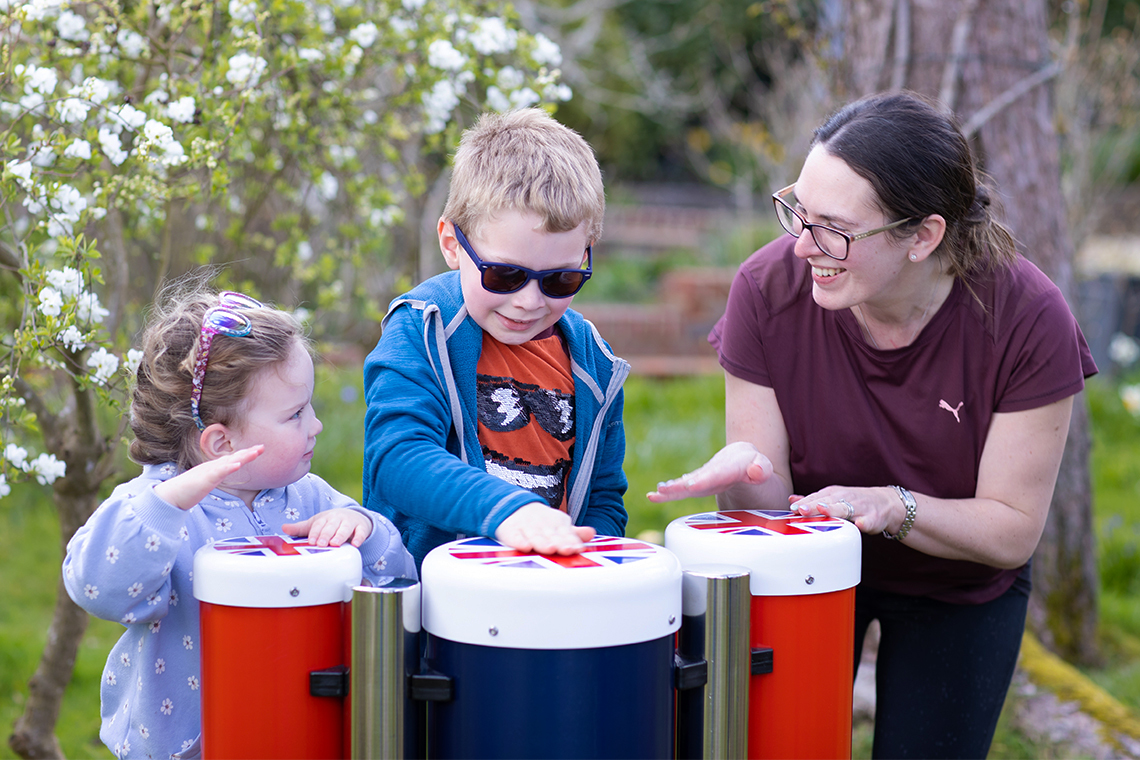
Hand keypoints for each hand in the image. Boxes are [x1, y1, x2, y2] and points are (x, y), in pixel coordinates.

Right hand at [152, 446, 263, 510]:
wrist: (171, 496)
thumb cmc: (187, 490)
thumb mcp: (206, 482)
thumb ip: (215, 478)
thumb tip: (223, 475)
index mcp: (215, 468)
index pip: (233, 459)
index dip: (246, 454)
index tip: (259, 449)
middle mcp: (213, 467)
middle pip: (234, 458)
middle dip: (249, 452)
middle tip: (263, 447)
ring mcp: (209, 472)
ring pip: (229, 462)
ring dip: (243, 457)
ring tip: (255, 452)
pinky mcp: (204, 479)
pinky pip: (218, 472)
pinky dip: (228, 468)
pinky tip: (237, 464)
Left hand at [283, 508, 373, 546]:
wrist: (354, 516)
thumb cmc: (331, 523)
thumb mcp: (316, 523)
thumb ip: (301, 528)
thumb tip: (283, 528)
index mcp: (325, 518)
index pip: (318, 524)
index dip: (314, 532)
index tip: (311, 541)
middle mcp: (337, 519)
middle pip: (331, 526)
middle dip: (326, 534)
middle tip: (321, 543)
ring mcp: (350, 522)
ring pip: (345, 528)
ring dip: (340, 535)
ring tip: (335, 543)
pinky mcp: (361, 528)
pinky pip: (361, 532)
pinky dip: (359, 538)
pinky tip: (355, 544)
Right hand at [494, 502, 595, 554]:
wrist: (515, 508)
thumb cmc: (543, 524)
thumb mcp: (559, 526)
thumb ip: (574, 534)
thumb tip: (592, 533)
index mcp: (558, 524)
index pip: (566, 534)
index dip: (572, 541)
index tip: (578, 548)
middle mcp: (543, 525)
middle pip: (552, 536)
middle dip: (560, 543)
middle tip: (567, 550)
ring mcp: (527, 527)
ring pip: (535, 537)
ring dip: (542, 543)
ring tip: (549, 549)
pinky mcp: (511, 531)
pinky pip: (515, 536)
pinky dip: (519, 541)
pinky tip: (524, 547)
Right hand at [647, 441, 773, 502]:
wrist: (742, 459)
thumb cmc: (756, 466)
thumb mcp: (764, 466)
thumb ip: (763, 467)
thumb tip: (757, 470)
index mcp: (732, 464)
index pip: (720, 472)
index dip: (707, 479)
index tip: (693, 485)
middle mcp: (714, 468)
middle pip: (698, 477)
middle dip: (683, 484)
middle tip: (667, 489)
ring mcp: (704, 476)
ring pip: (687, 482)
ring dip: (672, 489)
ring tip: (657, 493)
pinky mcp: (697, 483)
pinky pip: (683, 488)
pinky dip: (668, 492)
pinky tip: (653, 496)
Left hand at [790, 486, 900, 533]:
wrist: (886, 502)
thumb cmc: (854, 502)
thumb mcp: (833, 497)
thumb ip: (813, 500)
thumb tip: (792, 499)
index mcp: (833, 494)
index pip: (816, 498)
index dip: (804, 503)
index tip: (793, 508)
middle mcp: (845, 498)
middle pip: (827, 502)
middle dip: (814, 506)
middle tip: (801, 510)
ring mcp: (859, 507)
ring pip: (845, 509)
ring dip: (834, 510)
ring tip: (823, 511)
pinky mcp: (873, 518)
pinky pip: (868, 521)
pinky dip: (863, 522)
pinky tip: (859, 525)